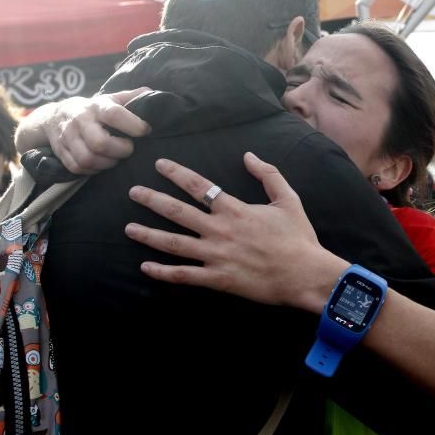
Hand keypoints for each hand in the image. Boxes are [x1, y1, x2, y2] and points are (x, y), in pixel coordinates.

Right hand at [17, 88, 152, 174]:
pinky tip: (101, 164)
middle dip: (120, 151)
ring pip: (87, 158)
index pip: (114, 115)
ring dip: (107, 163)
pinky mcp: (60, 152)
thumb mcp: (112, 98)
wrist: (55, 115)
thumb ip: (133, 97)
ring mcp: (68, 137)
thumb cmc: (94, 109)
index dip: (133, 125)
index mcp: (97, 106)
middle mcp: (80, 121)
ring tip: (116, 159)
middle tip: (129, 149)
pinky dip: (92, 170)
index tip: (146, 130)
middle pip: (99, 143)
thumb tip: (153, 94)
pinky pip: (77, 167)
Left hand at [125, 153, 348, 312]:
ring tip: (129, 228)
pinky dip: (163, 272)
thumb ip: (268, 175)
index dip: (177, 174)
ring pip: (174, 244)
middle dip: (152, 200)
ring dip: (149, 235)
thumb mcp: (289, 199)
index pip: (199, 186)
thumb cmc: (298, 237)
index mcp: (235, 210)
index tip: (159, 165)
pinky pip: (184, 276)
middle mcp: (220, 230)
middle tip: (132, 192)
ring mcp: (216, 256)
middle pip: (178, 212)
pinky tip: (146, 267)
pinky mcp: (218, 279)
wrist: (305, 274)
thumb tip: (249, 155)